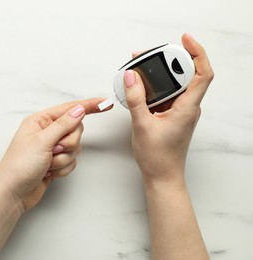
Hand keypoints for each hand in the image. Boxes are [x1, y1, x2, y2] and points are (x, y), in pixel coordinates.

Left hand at [0, 98, 108, 210]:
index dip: (89, 106)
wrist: (13, 194)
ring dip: (63, 159)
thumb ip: (63, 125)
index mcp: (40, 121)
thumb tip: (79, 109)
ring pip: (75, 148)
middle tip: (54, 151)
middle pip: (75, 130)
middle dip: (68, 144)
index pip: (70, 109)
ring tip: (47, 164)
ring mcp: (51, 148)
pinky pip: (71, 161)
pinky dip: (62, 168)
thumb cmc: (19, 166)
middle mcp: (47, 132)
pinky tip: (49, 173)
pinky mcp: (55, 161)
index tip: (105, 103)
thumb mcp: (42, 141)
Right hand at [124, 34, 213, 183]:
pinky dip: (156, 88)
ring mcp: (181, 111)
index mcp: (187, 108)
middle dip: (170, 60)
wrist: (162, 176)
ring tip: (141, 70)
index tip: (184, 41)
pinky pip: (167, 95)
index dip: (196, 53)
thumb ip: (136, 99)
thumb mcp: (142, 125)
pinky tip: (142, 88)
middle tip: (150, 55)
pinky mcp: (173, 115)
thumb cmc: (157, 157)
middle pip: (187, 74)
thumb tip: (131, 77)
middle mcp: (188, 107)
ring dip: (161, 75)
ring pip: (175, 85)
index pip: (202, 74)